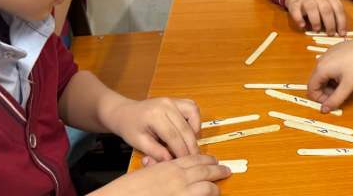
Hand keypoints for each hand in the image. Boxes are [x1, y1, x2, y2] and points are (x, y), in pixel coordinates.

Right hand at [90, 154, 229, 195]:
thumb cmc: (126, 190)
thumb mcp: (141, 174)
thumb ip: (153, 168)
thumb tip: (154, 164)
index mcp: (168, 167)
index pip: (193, 159)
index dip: (205, 159)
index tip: (212, 159)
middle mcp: (178, 178)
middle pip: (204, 171)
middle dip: (217, 170)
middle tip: (225, 169)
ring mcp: (181, 193)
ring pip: (207, 187)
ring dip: (215, 187)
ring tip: (219, 187)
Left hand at [103, 97, 200, 161]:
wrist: (125, 112)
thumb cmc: (130, 128)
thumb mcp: (139, 143)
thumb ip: (156, 152)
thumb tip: (172, 160)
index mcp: (154, 115)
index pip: (173, 136)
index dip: (181, 151)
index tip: (185, 162)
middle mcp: (166, 105)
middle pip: (185, 128)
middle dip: (191, 145)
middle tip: (192, 158)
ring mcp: (172, 100)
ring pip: (193, 114)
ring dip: (194, 130)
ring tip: (189, 143)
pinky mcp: (176, 100)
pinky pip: (192, 108)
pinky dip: (194, 119)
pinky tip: (188, 130)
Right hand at [284, 0, 346, 34]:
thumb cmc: (316, 1)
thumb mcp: (327, 2)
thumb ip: (333, 13)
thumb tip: (340, 32)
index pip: (338, 7)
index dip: (341, 21)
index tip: (341, 33)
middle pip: (326, 9)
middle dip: (330, 23)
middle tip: (330, 34)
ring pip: (312, 8)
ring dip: (316, 20)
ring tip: (316, 30)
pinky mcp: (294, 3)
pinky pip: (296, 11)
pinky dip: (299, 19)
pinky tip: (302, 26)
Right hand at [307, 37, 352, 111]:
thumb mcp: (347, 86)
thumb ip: (335, 100)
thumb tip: (323, 110)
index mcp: (321, 69)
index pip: (311, 89)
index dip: (320, 99)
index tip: (332, 101)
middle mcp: (320, 60)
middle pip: (316, 81)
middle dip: (325, 91)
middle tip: (340, 93)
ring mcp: (326, 54)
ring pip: (322, 74)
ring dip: (329, 83)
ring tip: (343, 84)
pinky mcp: (332, 51)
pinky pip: (327, 66)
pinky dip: (332, 74)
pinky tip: (345, 74)